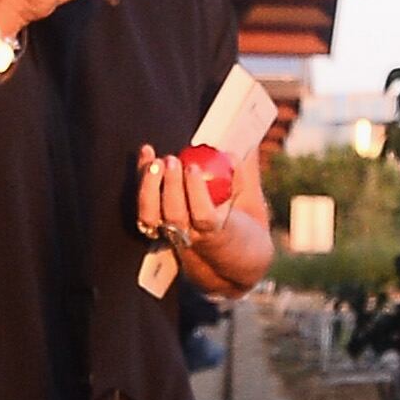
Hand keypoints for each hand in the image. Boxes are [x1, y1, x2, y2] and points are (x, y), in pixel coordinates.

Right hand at [135, 146, 277, 292]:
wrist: (257, 263)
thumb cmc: (244, 228)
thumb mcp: (238, 192)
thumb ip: (235, 166)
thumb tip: (236, 137)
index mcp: (172, 219)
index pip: (149, 198)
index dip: (142, 174)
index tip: (146, 150)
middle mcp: (177, 230)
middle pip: (151, 210)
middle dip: (149, 182)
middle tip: (159, 159)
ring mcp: (195, 236)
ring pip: (172, 213)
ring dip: (170, 186)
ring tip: (174, 162)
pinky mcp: (216, 236)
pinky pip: (201, 214)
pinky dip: (195, 192)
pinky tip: (194, 171)